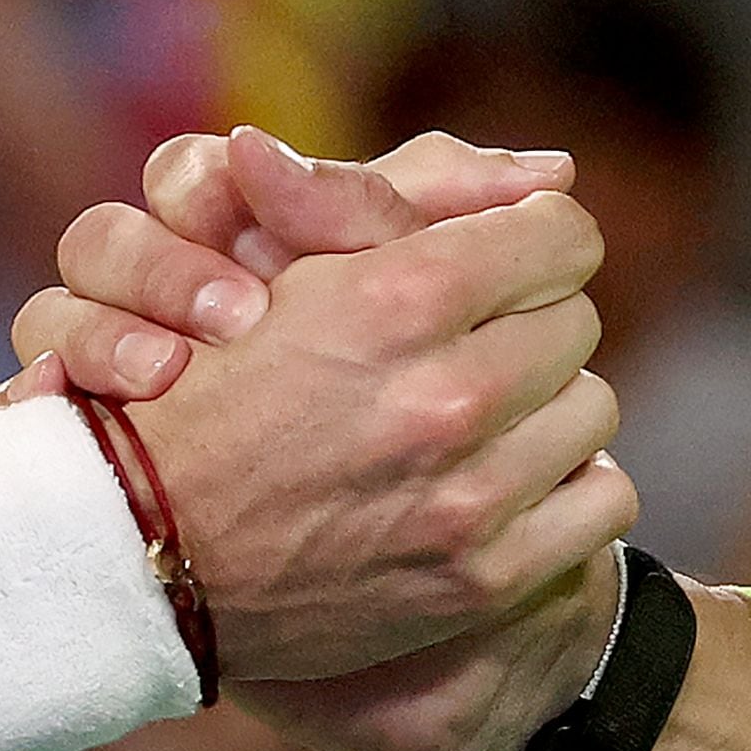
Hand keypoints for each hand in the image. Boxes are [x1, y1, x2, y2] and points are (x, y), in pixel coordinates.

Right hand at [30, 149, 629, 687]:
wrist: (148, 553)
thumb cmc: (208, 385)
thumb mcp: (280, 265)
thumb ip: (393, 200)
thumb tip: (548, 171)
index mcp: (400, 298)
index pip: (561, 237)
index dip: (530, 237)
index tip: (505, 254)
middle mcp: (447, 397)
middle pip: (577, 321)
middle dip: (529, 320)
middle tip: (471, 339)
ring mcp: (470, 498)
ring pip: (593, 407)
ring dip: (544, 404)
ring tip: (480, 413)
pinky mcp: (485, 579)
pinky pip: (603, 502)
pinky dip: (563, 491)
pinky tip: (501, 482)